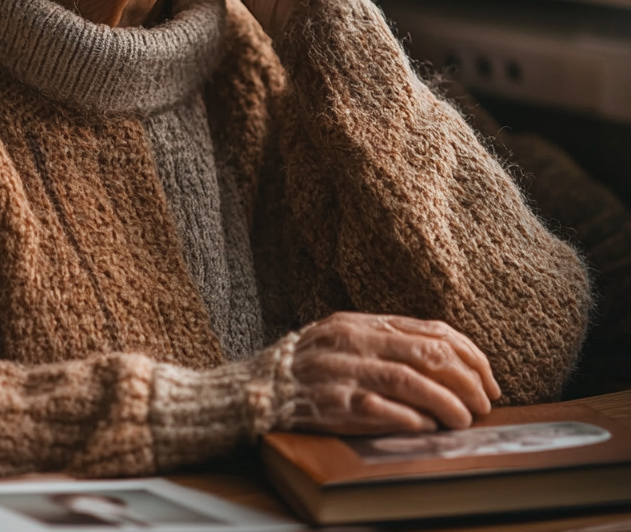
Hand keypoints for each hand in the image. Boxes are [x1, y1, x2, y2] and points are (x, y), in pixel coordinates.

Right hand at [289, 312, 500, 434]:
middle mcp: (355, 341)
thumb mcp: (345, 338)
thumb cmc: (310, 365)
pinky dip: (411, 418)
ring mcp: (344, 370)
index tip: (488, 379)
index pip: (431, 331)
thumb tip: (443, 360)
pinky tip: (428, 427)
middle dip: (466, 381)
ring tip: (464, 420)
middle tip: (483, 404)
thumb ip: (387, 342)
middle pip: (428, 353)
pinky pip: (382, 408)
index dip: (470, 356)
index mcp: (362, 323)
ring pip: (411, 380)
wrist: (262, 387)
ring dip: (447, 403)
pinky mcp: (334, 402)